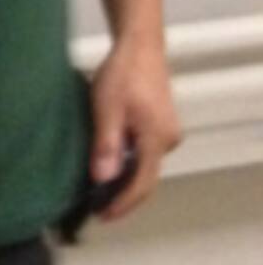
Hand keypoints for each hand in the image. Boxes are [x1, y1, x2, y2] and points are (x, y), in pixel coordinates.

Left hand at [89, 39, 180, 220]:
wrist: (139, 47)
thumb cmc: (122, 74)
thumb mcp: (106, 108)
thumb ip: (106, 144)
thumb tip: (104, 178)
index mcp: (157, 139)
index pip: (142, 183)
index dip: (122, 204)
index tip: (102, 217)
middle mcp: (168, 140)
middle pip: (146, 179)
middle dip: (123, 198)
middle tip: (96, 211)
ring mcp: (166, 133)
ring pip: (144, 167)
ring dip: (124, 183)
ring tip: (98, 195)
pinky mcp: (159, 127)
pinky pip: (144, 155)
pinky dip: (128, 167)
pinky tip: (108, 171)